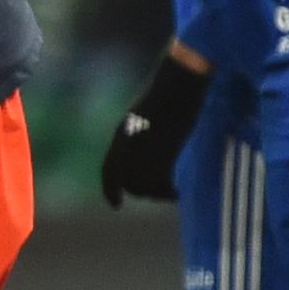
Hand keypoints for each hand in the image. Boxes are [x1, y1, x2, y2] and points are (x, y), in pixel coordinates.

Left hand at [98, 49, 209, 206]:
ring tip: (172, 191)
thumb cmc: (170, 93)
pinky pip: (161, 186)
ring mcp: (142, 152)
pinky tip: (178, 192)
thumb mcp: (149, 115)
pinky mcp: (161, 156)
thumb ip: (143, 133)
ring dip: (157, 193)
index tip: (115, 205)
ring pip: (143, 187)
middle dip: (142, 191)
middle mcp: (126, 147)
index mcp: (121, 135)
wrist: (179, 84)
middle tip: (163, 191)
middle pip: (128, 183)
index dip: (110, 189)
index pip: (109, 170)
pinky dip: (169, 193)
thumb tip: (152, 148)